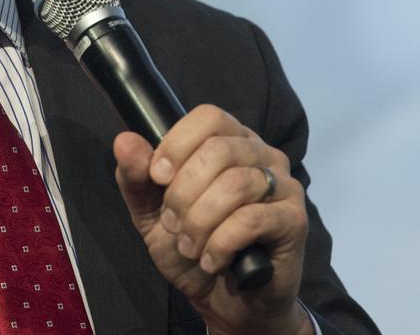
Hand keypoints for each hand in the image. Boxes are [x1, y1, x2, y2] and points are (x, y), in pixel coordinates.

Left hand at [114, 104, 311, 334]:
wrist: (227, 303)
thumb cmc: (192, 249)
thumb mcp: (152, 214)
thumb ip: (137, 178)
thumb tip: (124, 140)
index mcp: (230, 140)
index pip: (208, 117)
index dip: (177, 144)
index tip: (157, 178)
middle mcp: (262, 154)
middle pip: (219, 150)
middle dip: (183, 192)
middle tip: (172, 224)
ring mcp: (283, 185)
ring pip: (235, 184)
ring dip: (200, 221)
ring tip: (189, 247)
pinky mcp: (294, 220)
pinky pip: (251, 219)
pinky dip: (221, 243)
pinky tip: (212, 260)